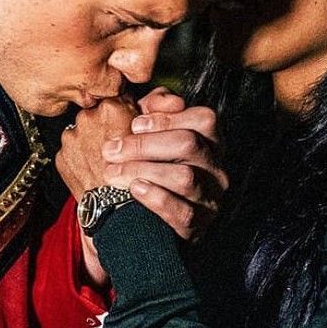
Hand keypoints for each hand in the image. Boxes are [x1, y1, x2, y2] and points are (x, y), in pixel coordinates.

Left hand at [55, 97, 138, 198]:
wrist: (115, 206)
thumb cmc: (135, 174)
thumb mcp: (147, 138)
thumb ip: (140, 114)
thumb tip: (137, 104)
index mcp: (111, 109)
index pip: (115, 98)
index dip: (121, 111)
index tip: (123, 121)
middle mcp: (87, 118)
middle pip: (95, 114)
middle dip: (103, 125)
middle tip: (114, 143)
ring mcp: (71, 138)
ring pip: (80, 132)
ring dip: (88, 141)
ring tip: (102, 158)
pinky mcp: (61, 156)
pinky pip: (70, 152)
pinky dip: (78, 157)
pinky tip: (91, 167)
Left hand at [104, 87, 227, 239]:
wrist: (153, 226)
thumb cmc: (153, 171)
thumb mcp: (154, 137)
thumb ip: (154, 112)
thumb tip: (153, 101)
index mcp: (210, 142)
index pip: (203, 119)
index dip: (167, 118)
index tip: (135, 124)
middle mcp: (216, 168)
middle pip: (188, 144)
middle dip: (144, 145)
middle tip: (110, 150)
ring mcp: (211, 198)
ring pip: (184, 177)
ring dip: (143, 170)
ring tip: (113, 172)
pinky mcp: (198, 227)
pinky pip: (182, 211)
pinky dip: (156, 198)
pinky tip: (134, 190)